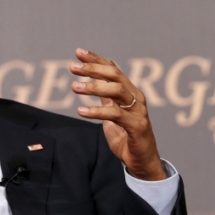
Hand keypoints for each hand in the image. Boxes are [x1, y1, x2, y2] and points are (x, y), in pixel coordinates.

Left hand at [70, 48, 166, 180]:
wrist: (142, 162)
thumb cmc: (127, 137)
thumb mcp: (112, 113)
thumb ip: (106, 98)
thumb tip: (92, 81)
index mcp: (129, 92)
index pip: (113, 69)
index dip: (96, 59)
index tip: (78, 52)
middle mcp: (136, 97)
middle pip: (115, 75)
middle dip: (93, 69)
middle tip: (72, 67)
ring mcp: (138, 111)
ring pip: (117, 91)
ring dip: (94, 87)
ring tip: (74, 87)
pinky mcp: (137, 126)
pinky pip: (116, 115)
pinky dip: (97, 111)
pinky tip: (81, 111)